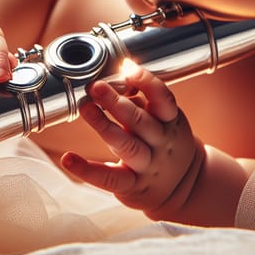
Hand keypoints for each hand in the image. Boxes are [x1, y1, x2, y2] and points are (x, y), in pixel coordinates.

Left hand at [61, 63, 205, 220]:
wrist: (185, 187)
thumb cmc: (166, 145)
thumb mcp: (165, 121)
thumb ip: (142, 102)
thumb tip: (116, 78)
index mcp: (170, 122)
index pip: (163, 99)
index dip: (147, 82)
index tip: (127, 67)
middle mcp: (161, 143)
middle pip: (140, 121)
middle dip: (117, 102)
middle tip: (95, 86)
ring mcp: (147, 166)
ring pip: (126, 145)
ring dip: (104, 125)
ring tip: (85, 108)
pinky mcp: (132, 186)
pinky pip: (109, 179)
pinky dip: (87, 170)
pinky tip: (68, 159)